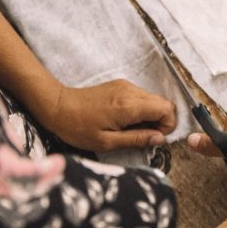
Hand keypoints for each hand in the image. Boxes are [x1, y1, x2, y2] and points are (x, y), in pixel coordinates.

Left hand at [45, 80, 177, 152]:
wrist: (59, 106)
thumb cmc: (79, 128)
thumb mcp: (107, 142)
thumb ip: (136, 139)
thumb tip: (160, 139)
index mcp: (129, 106)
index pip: (166, 108)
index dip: (167, 125)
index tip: (154, 138)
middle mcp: (131, 91)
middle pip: (163, 102)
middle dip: (162, 121)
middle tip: (144, 136)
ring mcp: (126, 86)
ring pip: (153, 99)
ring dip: (151, 116)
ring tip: (132, 130)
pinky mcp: (121, 85)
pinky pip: (141, 96)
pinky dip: (141, 109)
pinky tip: (125, 121)